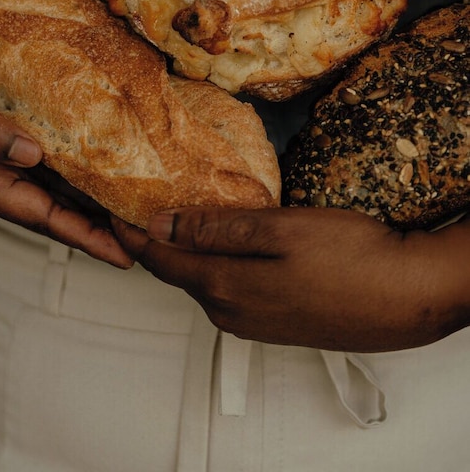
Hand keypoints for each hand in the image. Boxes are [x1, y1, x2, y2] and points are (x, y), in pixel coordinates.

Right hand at [0, 37, 131, 267]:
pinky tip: (100, 168)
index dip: (85, 236)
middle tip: (150, 239)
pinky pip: (43, 164)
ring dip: (91, 204)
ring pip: (52, 191)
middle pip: (54, 212)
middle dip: (100, 228)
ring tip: (137, 213)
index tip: (125, 256)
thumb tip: (31, 154)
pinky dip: (73, 172)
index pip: (41, 215)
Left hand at [113, 206, 469, 349]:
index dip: (129, 229)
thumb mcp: (279, 230)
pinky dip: (214, 262)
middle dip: (154, 237)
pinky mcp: (276, 321)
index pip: (157, 258)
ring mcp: (254, 322)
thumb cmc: (351, 257)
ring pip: (204, 279)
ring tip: (176, 210)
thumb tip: (159, 226)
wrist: (410, 298)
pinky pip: (229, 288)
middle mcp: (229, 313)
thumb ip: (215, 230)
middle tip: (139, 198)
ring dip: (185, 249)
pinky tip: (224, 239)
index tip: (109, 202)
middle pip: (177, 271)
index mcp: (223, 288)